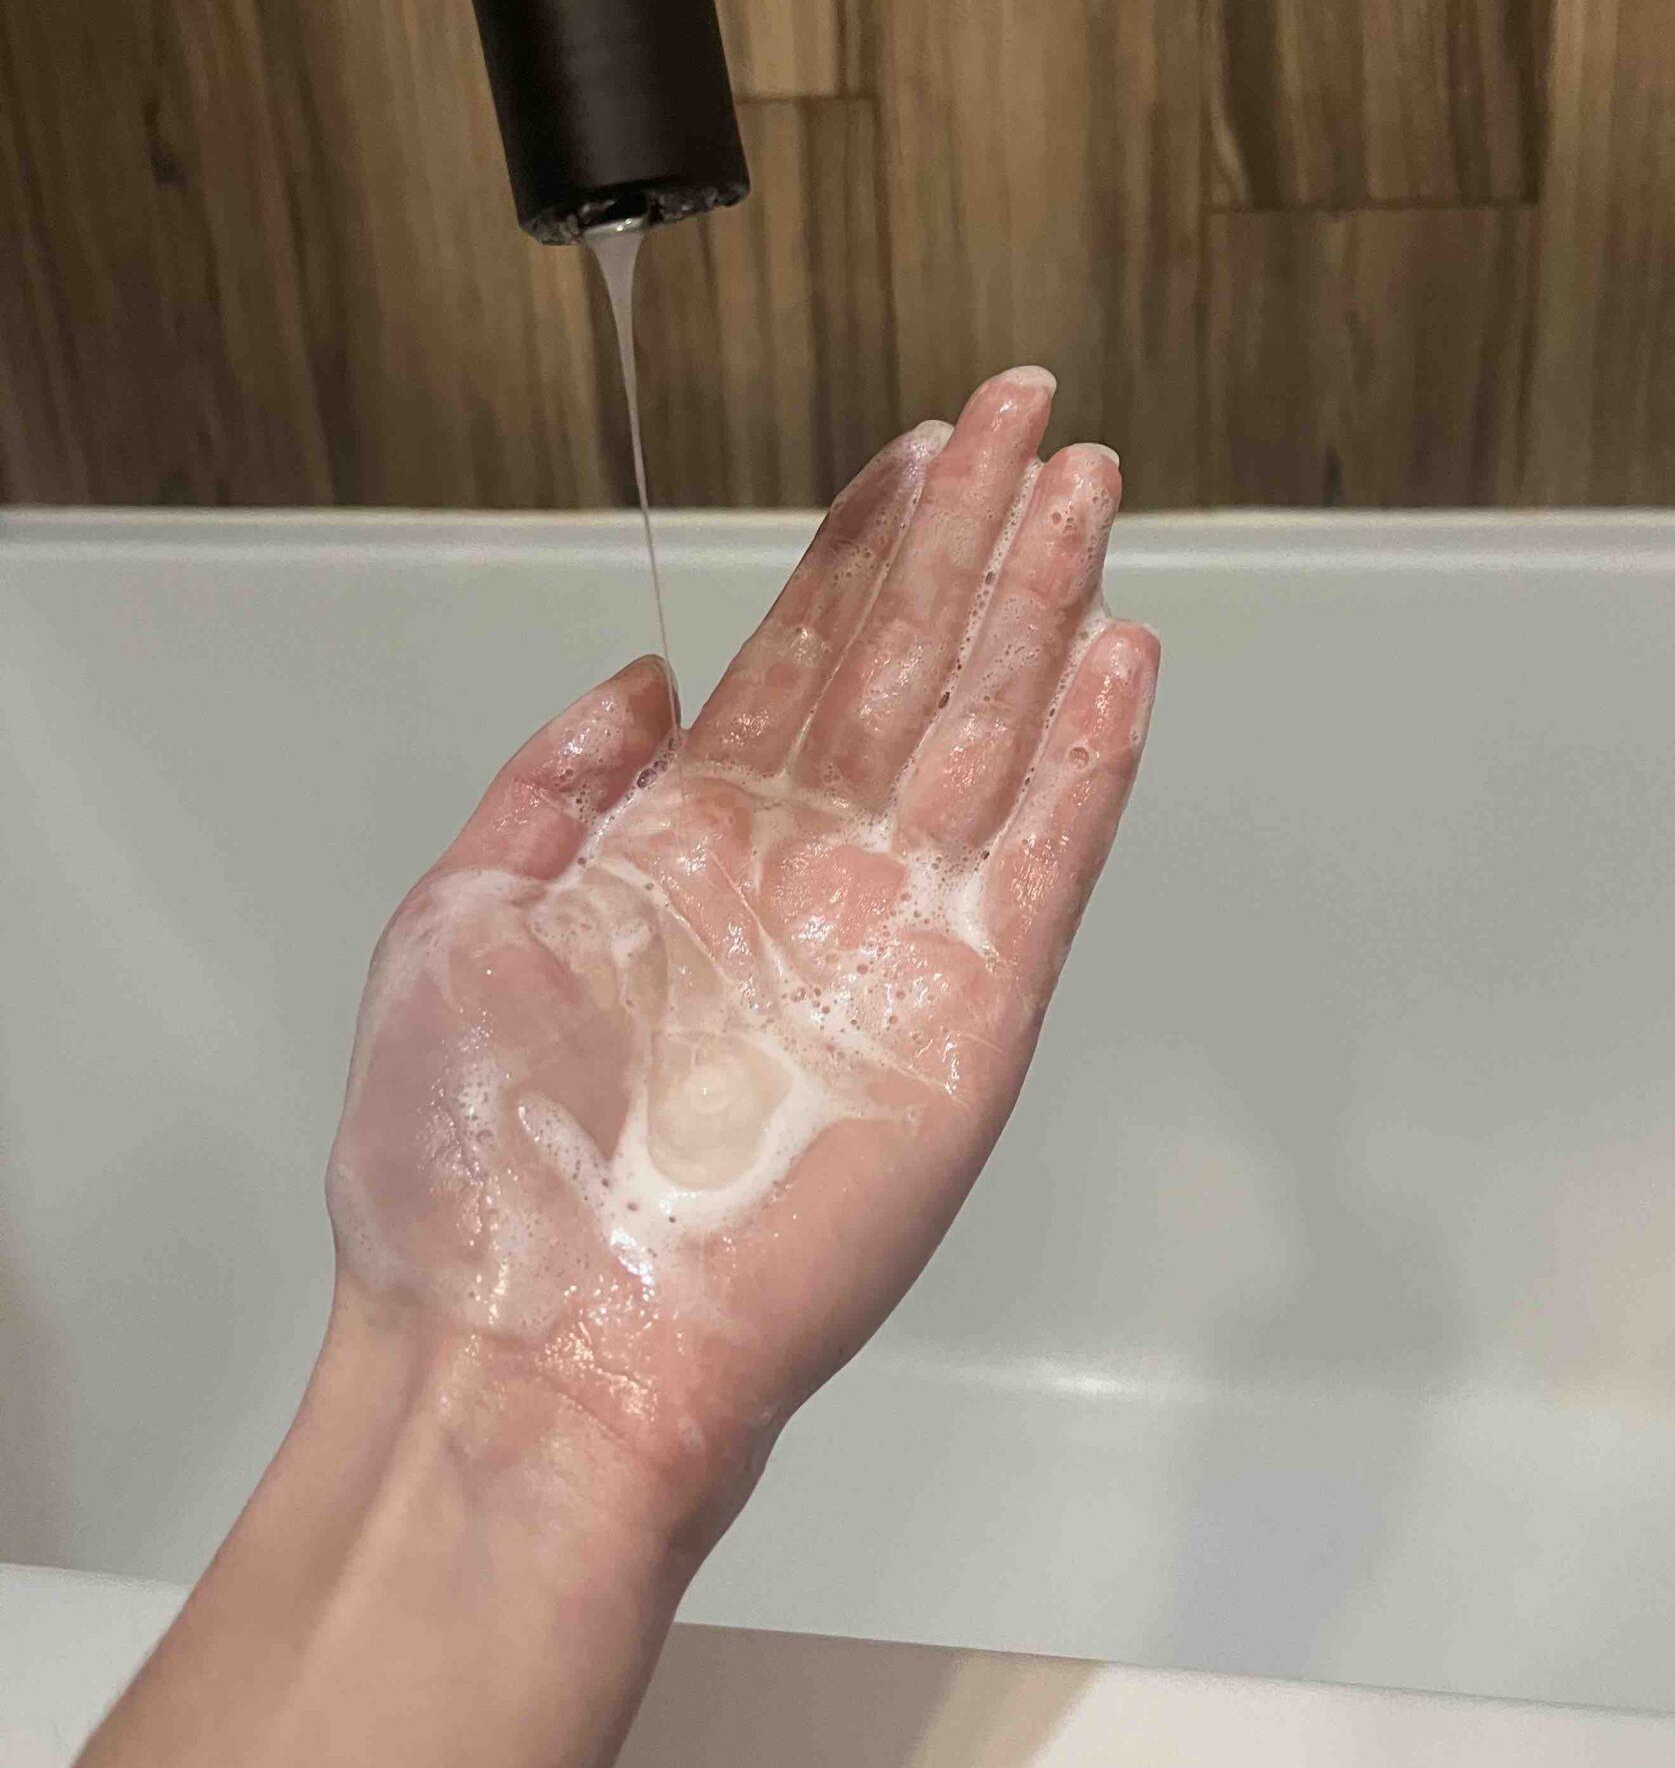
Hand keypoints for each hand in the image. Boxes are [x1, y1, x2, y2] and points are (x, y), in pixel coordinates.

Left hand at [332, 369, 1158, 1550]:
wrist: (539, 1352)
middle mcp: (809, 864)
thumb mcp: (461, 918)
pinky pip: (1046, 858)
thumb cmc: (471, 1163)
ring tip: (1089, 489)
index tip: (919, 446)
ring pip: (992, 727)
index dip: (866, 541)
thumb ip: (557, 785)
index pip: (805, 649)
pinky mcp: (973, 1013)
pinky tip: (1119, 654)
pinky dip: (1089, 756)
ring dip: (1045, 605)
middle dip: (977, 532)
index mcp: (691, 835)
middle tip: (1037, 414)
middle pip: (916, 659)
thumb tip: (648, 681)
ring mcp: (899, 932)